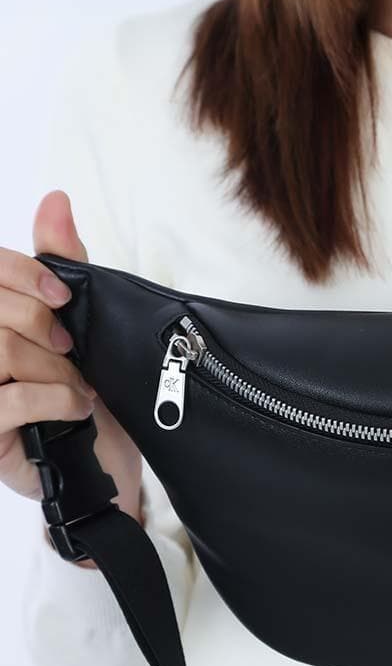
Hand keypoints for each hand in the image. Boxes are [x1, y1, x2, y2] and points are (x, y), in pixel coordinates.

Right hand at [0, 191, 143, 566]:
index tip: (63, 297)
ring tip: (75, 388)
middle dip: (44, 329)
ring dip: (54, 370)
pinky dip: (56, 400)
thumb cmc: (87, 393)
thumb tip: (55, 199)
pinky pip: (9, 398)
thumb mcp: (81, 325)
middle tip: (72, 352)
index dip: (22, 274)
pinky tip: (76, 410)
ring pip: (0, 351)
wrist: (107, 466)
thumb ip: (61, 265)